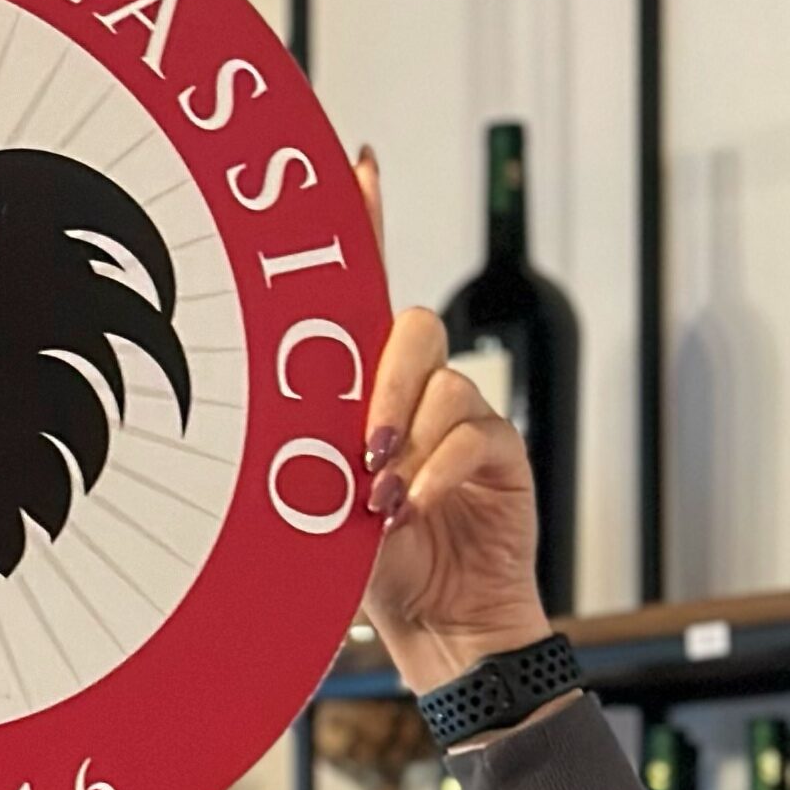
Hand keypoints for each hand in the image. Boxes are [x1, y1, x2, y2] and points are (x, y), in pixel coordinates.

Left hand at [351, 148, 552, 695]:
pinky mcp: (501, 450)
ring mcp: (462, 417)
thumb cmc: (368, 565)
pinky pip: (476, 433)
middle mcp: (416, 390)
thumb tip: (288, 431)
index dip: (366, 223)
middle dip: (380, 384)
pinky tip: (411, 509)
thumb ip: (312, 453)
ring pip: (443, 383)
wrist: (432, 623)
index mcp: (362, 388)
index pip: (363, 290)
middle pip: (407, 329)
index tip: (356, 166)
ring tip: (379, 499)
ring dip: (406, 438)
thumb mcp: (319, 505)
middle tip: (358, 448)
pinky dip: (439, 472)